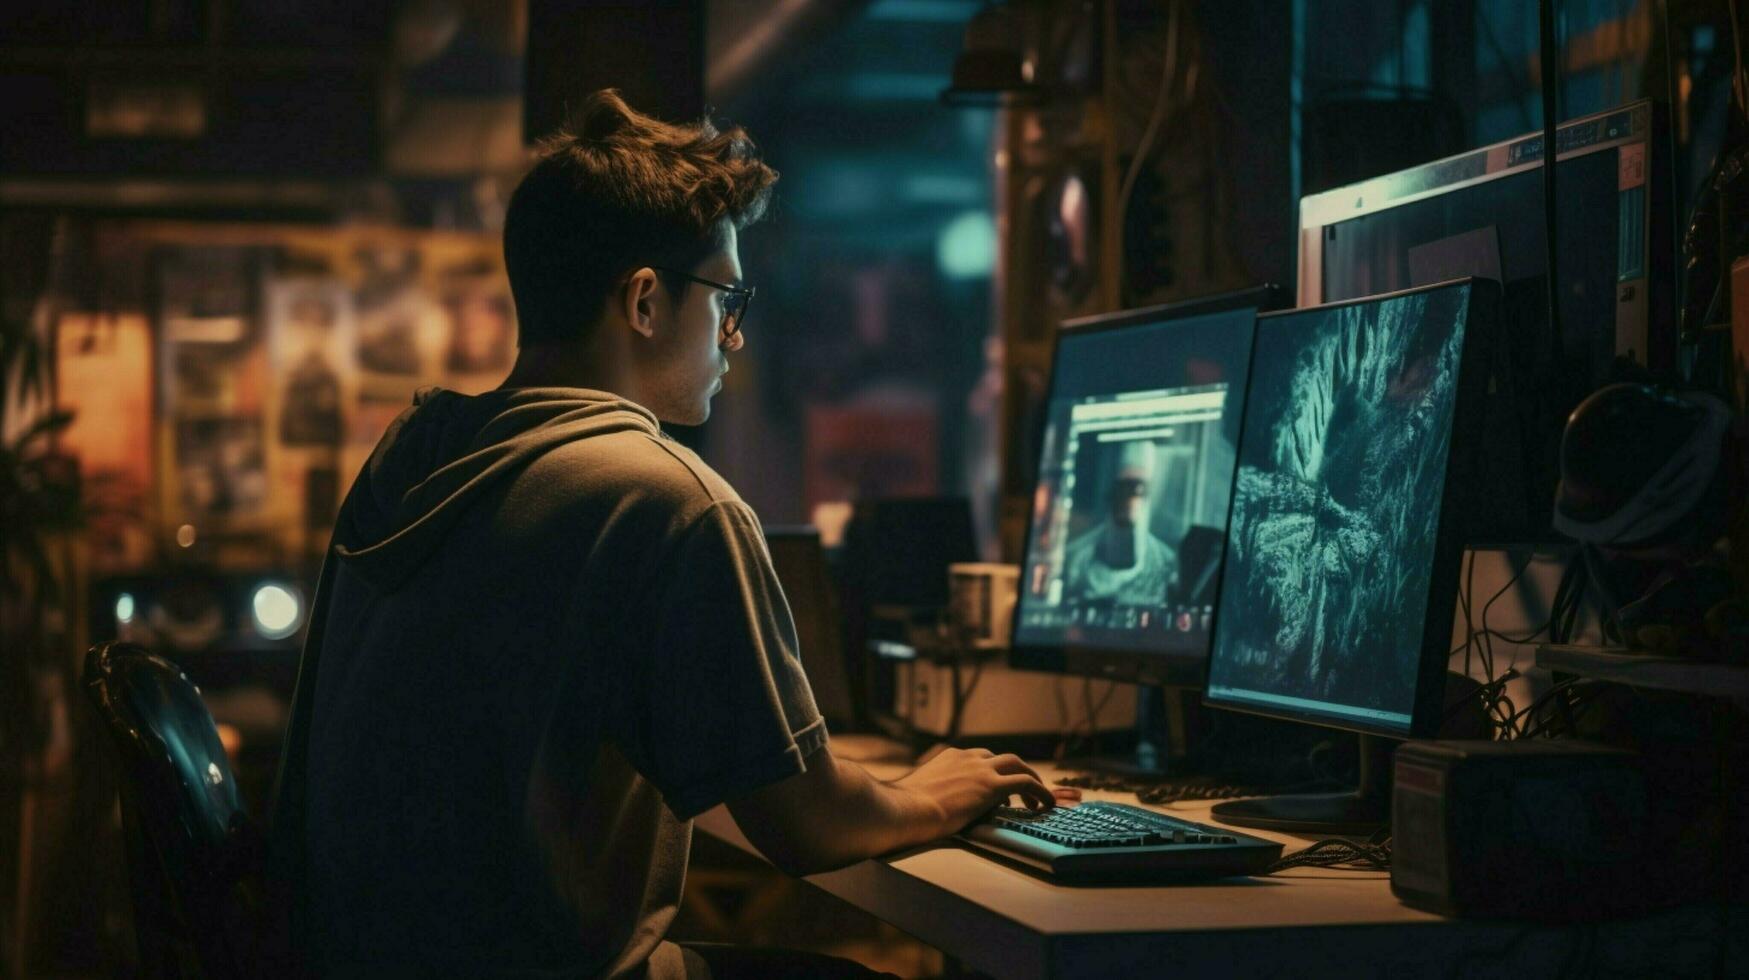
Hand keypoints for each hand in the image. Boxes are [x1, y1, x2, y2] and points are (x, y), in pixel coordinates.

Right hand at [889, 747, 1055, 837]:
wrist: (906, 809)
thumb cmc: (905, 808)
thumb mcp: (921, 793)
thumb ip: (935, 792)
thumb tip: (934, 805)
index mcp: (950, 757)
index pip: (980, 759)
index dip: (993, 773)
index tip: (999, 788)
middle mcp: (968, 758)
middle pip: (1002, 758)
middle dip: (1017, 771)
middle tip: (1025, 791)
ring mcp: (980, 770)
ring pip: (1017, 765)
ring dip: (1031, 779)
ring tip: (1040, 799)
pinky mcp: (991, 786)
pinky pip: (1025, 783)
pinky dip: (1040, 791)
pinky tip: (1047, 804)